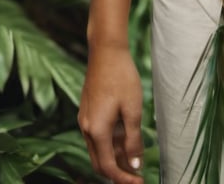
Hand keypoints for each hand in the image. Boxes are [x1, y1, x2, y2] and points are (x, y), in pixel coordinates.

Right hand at [78, 43, 143, 181]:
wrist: (106, 51)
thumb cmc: (122, 77)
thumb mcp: (133, 109)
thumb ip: (133, 139)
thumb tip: (134, 164)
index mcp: (96, 131)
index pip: (108, 167)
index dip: (123, 178)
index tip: (139, 182)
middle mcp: (86, 128)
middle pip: (100, 162)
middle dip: (117, 172)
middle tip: (137, 175)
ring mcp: (85, 120)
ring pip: (98, 150)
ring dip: (115, 157)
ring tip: (136, 157)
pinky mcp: (87, 112)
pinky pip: (97, 136)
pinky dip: (110, 143)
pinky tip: (126, 138)